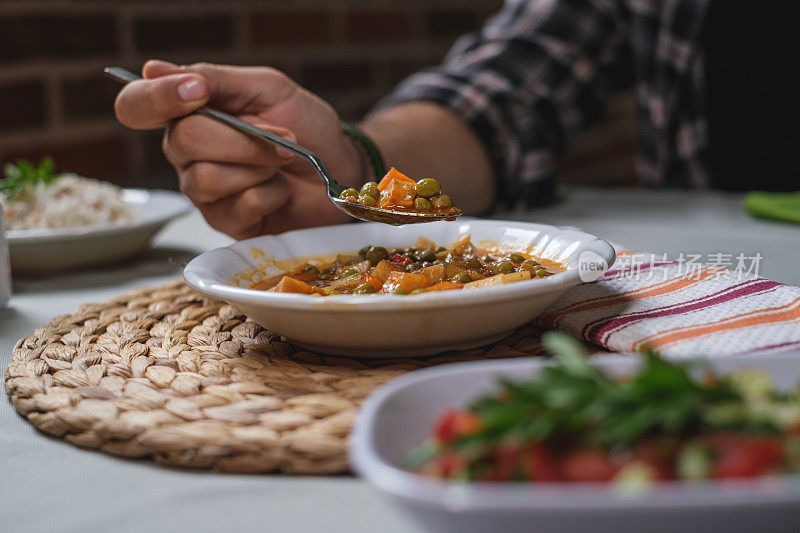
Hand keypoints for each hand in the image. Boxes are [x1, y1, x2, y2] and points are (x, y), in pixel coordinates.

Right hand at [114, 60, 362, 237]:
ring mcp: (202, 191)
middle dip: (243, 139)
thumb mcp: (267, 88)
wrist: (342, 168)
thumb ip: (216, 79)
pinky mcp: (226, 223)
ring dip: (259, 166)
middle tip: (281, 137)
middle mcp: (185, 153)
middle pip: (182, 142)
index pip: (137, 106)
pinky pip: (237, 207)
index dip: (156, 98)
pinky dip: (270, 194)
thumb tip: (155, 69)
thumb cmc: (306, 126)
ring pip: (208, 179)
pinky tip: (280, 190)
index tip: (198, 93)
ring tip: (283, 162)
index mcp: (188, 113)